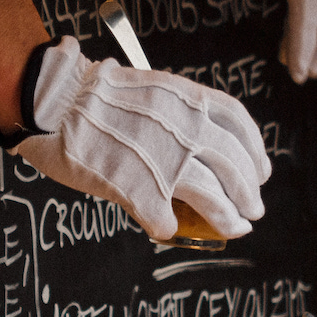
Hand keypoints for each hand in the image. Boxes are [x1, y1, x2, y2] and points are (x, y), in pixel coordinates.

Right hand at [16, 39, 269, 239]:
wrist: (54, 102)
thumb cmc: (91, 94)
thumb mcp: (148, 88)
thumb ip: (174, 113)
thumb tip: (191, 137)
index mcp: (187, 100)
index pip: (238, 126)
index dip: (255, 151)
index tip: (262, 169)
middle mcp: (185, 129)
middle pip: (234, 167)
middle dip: (248, 192)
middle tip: (253, 208)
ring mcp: (164, 162)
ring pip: (213, 198)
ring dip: (227, 218)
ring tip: (235, 228)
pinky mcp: (140, 191)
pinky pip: (165, 220)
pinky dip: (169, 227)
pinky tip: (167, 228)